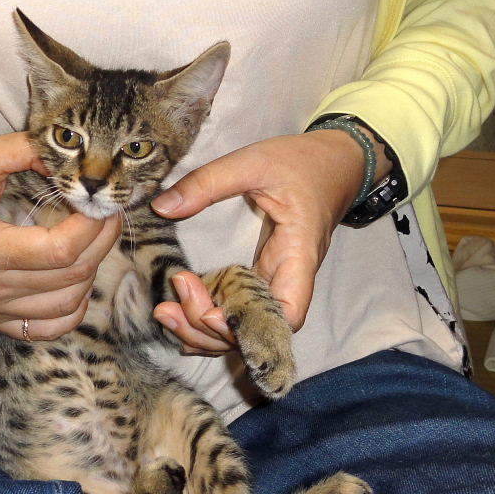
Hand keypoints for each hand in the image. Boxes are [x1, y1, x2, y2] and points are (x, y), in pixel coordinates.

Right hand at [0, 132, 121, 338]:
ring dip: (91, 272)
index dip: (91, 227)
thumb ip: (24, 151)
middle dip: (101, 242)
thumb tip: (69, 163)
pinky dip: (74, 309)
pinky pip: (51, 329)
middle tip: (107, 216)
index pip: (59, 249)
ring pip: (68, 302)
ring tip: (91, 244)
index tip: (97, 204)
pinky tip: (76, 282)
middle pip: (71, 274)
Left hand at [151, 129, 390, 352]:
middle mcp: (288, 278)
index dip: (250, 326)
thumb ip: (208, 182)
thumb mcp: (253, 162)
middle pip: (256, 330)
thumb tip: (162, 208)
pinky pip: (237, 311)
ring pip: (243, 327)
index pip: (287, 314)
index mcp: (297, 254)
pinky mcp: (261, 277)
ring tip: (165, 312)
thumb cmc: (301, 163)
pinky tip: (179, 319)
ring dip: (203, 331)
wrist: (331, 163)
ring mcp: (274, 281)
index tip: (211, 312)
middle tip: (170, 303)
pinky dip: (208, 322)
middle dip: (209, 330)